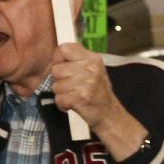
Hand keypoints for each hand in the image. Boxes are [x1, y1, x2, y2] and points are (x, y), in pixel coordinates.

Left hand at [51, 43, 146, 158]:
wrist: (110, 115)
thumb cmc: (97, 92)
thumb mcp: (92, 70)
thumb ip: (75, 61)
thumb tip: (53, 57)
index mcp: (92, 58)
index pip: (64, 49)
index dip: (57, 59)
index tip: (62, 68)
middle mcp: (91, 68)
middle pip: (56, 69)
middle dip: (58, 81)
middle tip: (71, 87)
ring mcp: (88, 83)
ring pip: (56, 85)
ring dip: (61, 94)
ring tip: (73, 95)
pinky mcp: (82, 97)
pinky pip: (59, 98)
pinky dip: (62, 104)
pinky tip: (72, 104)